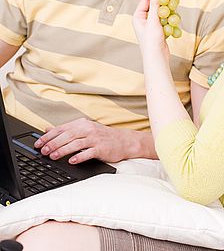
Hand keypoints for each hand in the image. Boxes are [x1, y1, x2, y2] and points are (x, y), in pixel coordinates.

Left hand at [33, 118, 156, 163]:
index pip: (62, 128)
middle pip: (67, 135)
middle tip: (42, 151)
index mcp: (82, 124)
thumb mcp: (84, 130)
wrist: (124, 141)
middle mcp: (88, 129)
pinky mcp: (102, 148)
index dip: (48, 136)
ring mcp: (95, 138)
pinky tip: (72, 161)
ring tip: (53, 156)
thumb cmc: (102, 137)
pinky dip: (79, 156)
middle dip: (53, 143)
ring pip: (76, 143)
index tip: (38, 144)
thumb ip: (66, 130)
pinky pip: (88, 152)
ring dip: (63, 150)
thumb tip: (47, 129)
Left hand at [133, 0, 169, 61]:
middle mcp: (143, 20)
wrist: (156, 58)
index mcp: (137, 16)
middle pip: (153, 5)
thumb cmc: (151, 40)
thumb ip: (155, 4)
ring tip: (173, 6)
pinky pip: (164, 20)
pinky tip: (174, 18)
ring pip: (160, 12)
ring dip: (167, 9)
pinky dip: (169, 18)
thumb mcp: (153, 20)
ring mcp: (151, 26)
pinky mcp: (158, 31)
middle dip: (162, 0)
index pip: (145, 0)